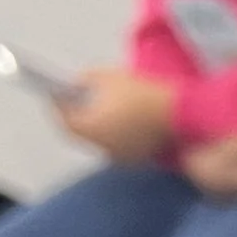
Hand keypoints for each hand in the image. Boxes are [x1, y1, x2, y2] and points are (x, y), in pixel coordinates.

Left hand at [58, 67, 176, 162]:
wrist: (180, 113)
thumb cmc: (142, 93)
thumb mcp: (107, 77)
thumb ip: (85, 81)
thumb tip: (76, 86)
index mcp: (90, 129)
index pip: (64, 121)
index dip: (57, 106)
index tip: (56, 94)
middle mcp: (101, 147)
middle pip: (81, 133)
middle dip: (77, 116)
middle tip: (76, 100)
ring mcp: (120, 156)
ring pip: (100, 141)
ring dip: (96, 126)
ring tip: (99, 109)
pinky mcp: (138, 159)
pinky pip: (118, 146)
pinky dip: (114, 134)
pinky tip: (120, 120)